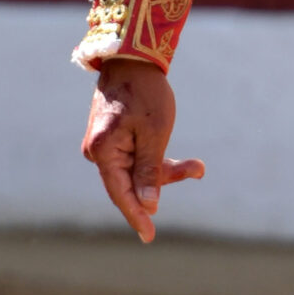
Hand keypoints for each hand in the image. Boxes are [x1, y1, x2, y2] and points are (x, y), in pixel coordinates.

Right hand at [82, 59, 203, 242]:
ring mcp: (103, 145)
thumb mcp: (154, 133)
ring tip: (196, 165)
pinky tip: (185, 163)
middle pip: (130, 182)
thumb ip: (149, 171)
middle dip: (163, 182)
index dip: (136, 215)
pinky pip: (134, 158)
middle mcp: (97, 151)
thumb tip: (147, 205)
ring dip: (164, 169)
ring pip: (135, 171)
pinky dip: (155, 160)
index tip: (149, 236)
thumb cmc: (146, 93)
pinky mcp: (112, 138)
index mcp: (103, 151)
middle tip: (196, 170)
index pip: (120, 193)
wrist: (132, 58)